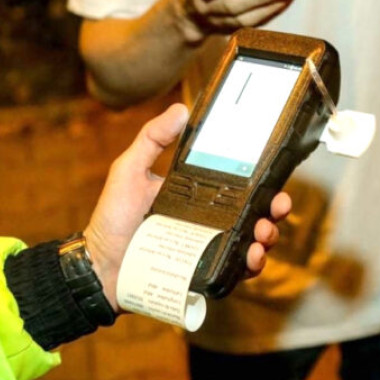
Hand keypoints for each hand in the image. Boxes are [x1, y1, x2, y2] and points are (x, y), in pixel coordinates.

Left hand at [84, 103, 289, 310]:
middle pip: (253, 212)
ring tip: (264, 233)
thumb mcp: (130, 170)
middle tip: (278, 206)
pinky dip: (252, 264)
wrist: (100, 265)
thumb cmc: (113, 217)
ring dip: (268, 235)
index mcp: (199, 194)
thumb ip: (152, 138)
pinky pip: (237, 268)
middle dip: (275, 209)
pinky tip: (253, 256)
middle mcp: (210, 219)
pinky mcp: (206, 270)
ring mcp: (210, 246)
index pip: (238, 185)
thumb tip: (182, 108)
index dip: (261, 180)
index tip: (274, 174)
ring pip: (252, 240)